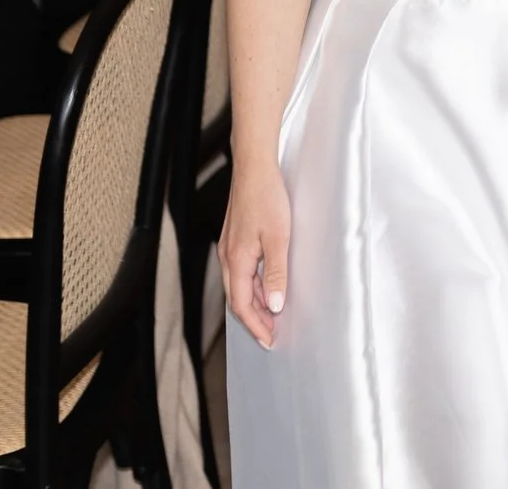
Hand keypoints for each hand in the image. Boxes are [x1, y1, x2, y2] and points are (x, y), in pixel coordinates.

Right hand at [220, 162, 292, 349]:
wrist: (254, 167)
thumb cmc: (266, 196)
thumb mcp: (279, 238)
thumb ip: (276, 273)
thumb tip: (276, 304)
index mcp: (236, 260)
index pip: (242, 305)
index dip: (256, 326)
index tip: (269, 340)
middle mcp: (228, 257)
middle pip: (238, 299)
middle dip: (254, 319)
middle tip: (272, 333)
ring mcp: (230, 248)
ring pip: (239, 286)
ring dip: (255, 303)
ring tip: (274, 314)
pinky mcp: (235, 239)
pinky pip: (242, 272)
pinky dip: (254, 285)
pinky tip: (268, 285)